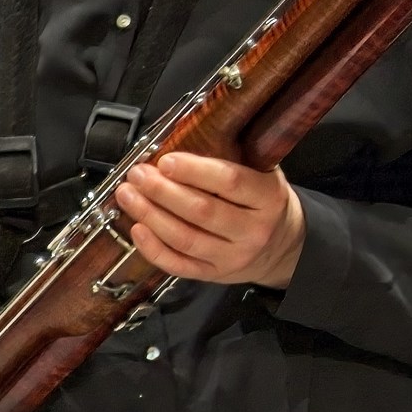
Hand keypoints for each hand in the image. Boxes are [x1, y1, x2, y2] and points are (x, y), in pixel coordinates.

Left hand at [112, 150, 305, 288]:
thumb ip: (234, 158)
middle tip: (139, 174)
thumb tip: (184, 137)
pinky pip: (178, 265)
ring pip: (185, 239)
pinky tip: (137, 228)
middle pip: (202, 211)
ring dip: (150, 215)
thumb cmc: (264, 202)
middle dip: (162, 191)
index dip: (194, 170)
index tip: (166, 160)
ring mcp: (233, 257)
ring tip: (128, 195)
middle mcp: (253, 231)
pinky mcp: (214, 274)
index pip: (230, 182)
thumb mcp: (265, 173)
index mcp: (269, 198)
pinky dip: (153, 248)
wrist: (282, 246)